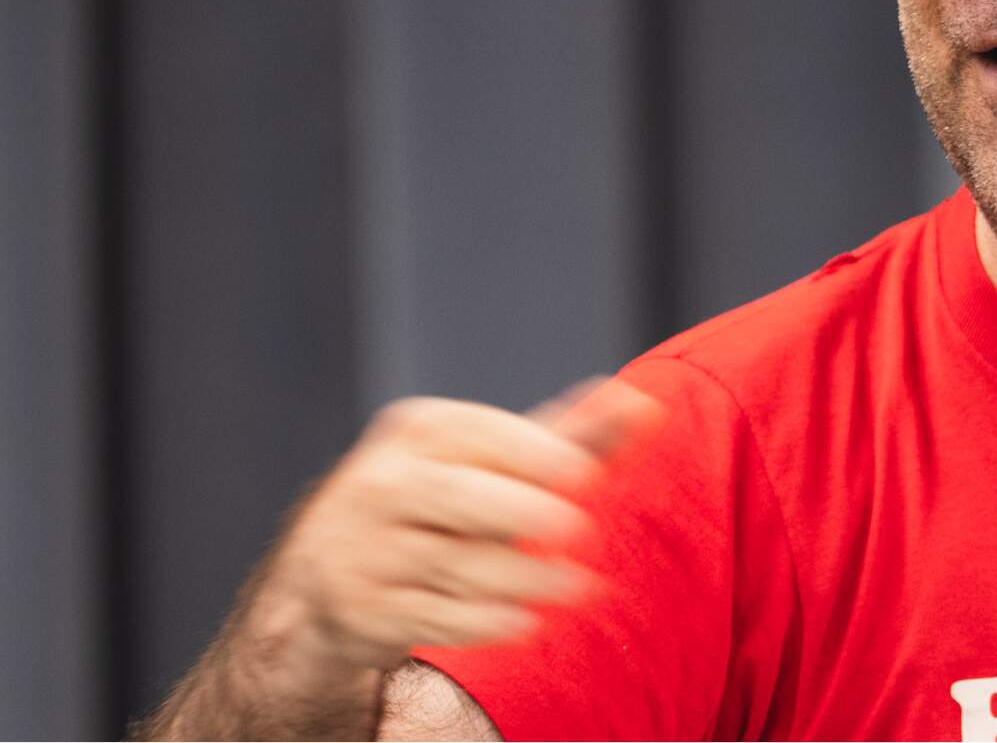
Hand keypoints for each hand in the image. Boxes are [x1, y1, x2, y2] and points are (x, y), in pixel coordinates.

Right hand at [243, 377, 666, 676]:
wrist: (322, 579)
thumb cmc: (440, 503)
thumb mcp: (494, 460)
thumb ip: (570, 435)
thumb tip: (642, 404)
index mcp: (417, 430)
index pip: (480, 433)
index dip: (536, 454)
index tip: (587, 473)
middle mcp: (380, 482)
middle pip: (459, 497)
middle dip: (523, 512)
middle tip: (580, 528)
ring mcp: (363, 548)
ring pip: (455, 565)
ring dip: (526, 580)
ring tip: (579, 587)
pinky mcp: (360, 609)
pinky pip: (434, 618)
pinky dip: (487, 623)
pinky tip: (528, 621)